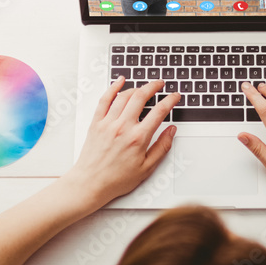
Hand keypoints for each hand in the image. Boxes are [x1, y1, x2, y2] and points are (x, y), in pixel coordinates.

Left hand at [64, 78, 179, 206]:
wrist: (90, 183)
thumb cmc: (116, 179)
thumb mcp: (146, 168)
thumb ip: (162, 147)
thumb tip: (171, 131)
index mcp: (138, 138)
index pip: (159, 111)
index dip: (170, 100)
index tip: (175, 96)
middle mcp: (123, 127)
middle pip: (141, 97)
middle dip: (154, 86)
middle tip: (160, 84)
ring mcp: (108, 123)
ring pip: (124, 96)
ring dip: (137, 87)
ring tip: (144, 86)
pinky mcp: (96, 123)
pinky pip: (104, 99)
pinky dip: (113, 88)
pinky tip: (119, 81)